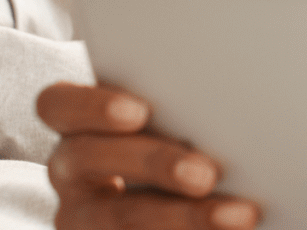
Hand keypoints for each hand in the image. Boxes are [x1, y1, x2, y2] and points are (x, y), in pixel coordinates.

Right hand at [38, 82, 260, 229]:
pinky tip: (230, 229)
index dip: (90, 107)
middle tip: (207, 174)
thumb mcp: (180, 120)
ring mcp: (84, 216)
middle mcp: (72, 169)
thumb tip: (248, 89)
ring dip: (182, 216)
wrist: (193, 206)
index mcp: (82, 123)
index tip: (139, 112)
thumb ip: (188, 108)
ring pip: (118, 217)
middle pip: (88, 159)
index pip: (57, 104)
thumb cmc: (188, 141)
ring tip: (238, 216)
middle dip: (152, 163)